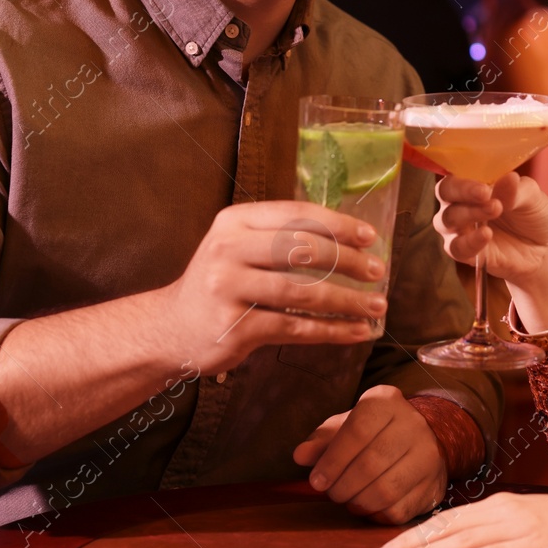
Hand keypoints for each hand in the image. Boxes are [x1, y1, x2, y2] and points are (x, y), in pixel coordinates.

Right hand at [154, 200, 385, 374]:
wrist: (169, 329)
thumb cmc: (220, 285)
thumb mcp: (238, 248)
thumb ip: (280, 238)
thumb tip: (348, 240)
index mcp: (234, 222)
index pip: (296, 215)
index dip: (338, 225)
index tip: (370, 237)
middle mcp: (228, 250)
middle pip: (302, 250)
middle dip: (348, 261)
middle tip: (378, 272)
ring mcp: (228, 289)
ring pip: (302, 293)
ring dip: (347, 301)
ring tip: (376, 307)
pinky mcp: (233, 328)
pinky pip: (294, 327)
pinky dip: (331, 331)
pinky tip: (355, 332)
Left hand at [291, 385, 446, 523]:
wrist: (421, 440)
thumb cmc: (373, 433)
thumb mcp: (346, 426)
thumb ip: (322, 440)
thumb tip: (300, 456)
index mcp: (386, 402)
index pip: (357, 431)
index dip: (332, 460)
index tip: (316, 481)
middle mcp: (413, 425)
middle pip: (370, 464)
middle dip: (342, 486)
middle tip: (331, 493)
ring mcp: (428, 456)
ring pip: (386, 490)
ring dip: (358, 502)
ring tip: (348, 499)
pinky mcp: (434, 485)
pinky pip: (399, 509)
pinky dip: (376, 514)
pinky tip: (368, 506)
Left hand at [372, 490, 547, 547]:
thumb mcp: (534, 523)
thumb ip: (502, 531)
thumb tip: (471, 544)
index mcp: (501, 505)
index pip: (448, 520)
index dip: (415, 533)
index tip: (388, 546)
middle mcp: (504, 512)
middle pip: (446, 529)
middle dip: (410, 543)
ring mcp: (520, 528)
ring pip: (462, 541)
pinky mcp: (537, 547)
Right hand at [434, 171, 547, 329]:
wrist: (546, 248)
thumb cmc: (534, 214)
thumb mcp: (532, 196)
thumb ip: (516, 190)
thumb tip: (508, 177)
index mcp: (473, 182)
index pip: (456, 174)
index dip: (464, 180)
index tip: (484, 187)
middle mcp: (460, 203)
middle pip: (445, 193)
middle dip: (464, 192)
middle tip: (488, 196)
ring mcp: (460, 229)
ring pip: (447, 220)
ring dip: (469, 214)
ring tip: (495, 210)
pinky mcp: (466, 253)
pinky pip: (456, 248)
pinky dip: (469, 241)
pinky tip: (486, 235)